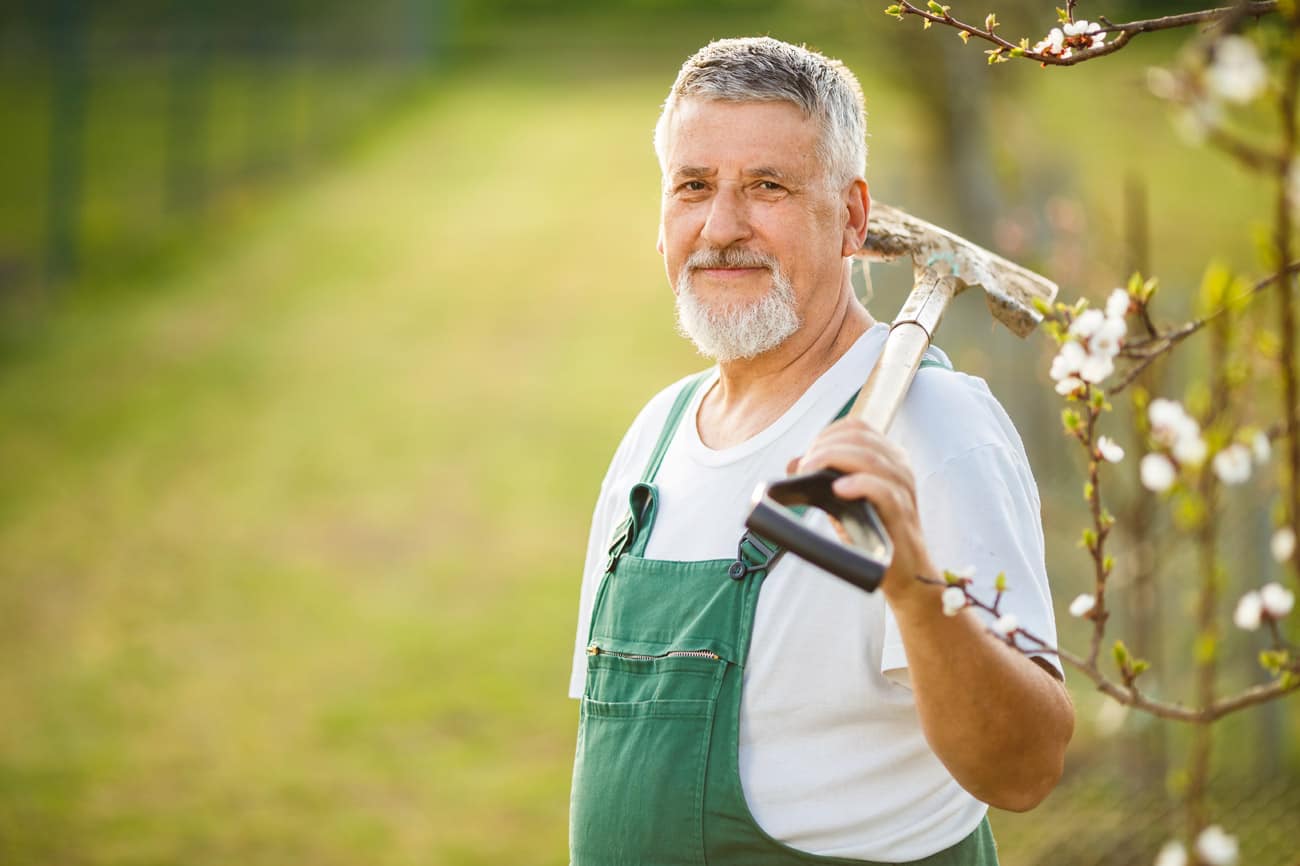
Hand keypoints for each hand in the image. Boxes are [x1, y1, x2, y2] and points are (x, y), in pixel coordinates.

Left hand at [791, 418, 936, 605]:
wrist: (901, 570)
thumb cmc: (874, 531)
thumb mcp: (844, 499)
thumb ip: (823, 477)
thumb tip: (794, 463)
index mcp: (888, 457)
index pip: (856, 427)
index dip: (827, 434)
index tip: (808, 454)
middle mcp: (899, 466)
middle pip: (859, 438)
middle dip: (824, 447)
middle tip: (804, 467)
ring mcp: (903, 488)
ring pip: (869, 458)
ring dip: (832, 459)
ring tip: (809, 473)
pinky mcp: (902, 512)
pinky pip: (882, 489)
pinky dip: (858, 484)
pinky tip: (838, 489)